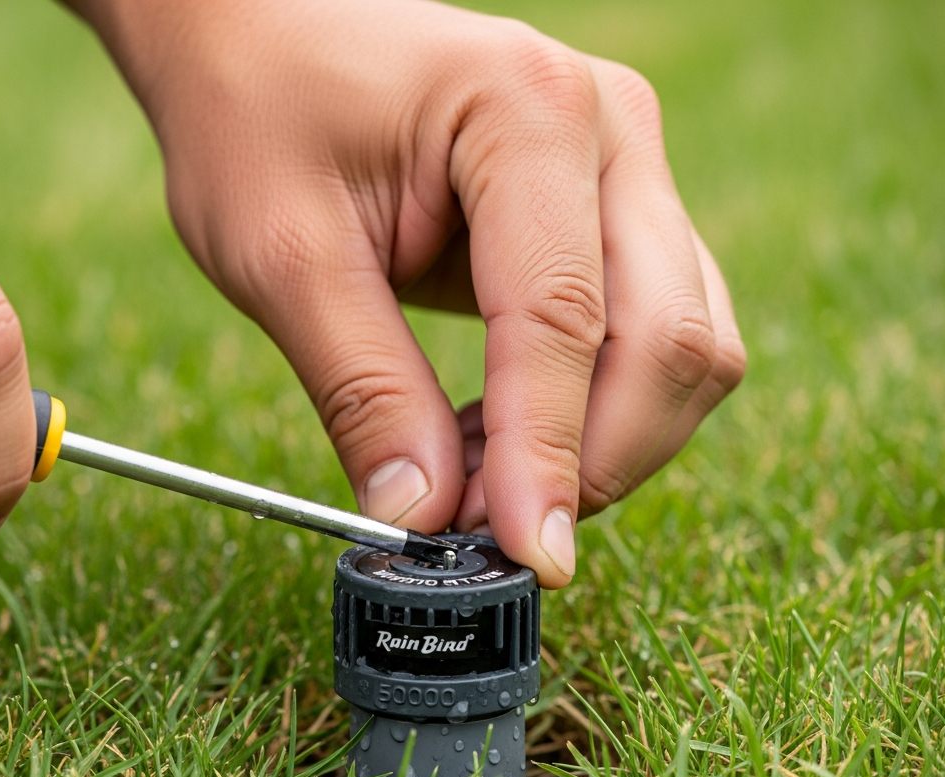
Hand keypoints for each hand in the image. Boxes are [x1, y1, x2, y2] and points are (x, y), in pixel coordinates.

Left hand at [76, 0, 744, 585]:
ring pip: (687, 345)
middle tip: (488, 536)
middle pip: (669, 339)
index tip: (527, 557)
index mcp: (523, 110)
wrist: (260, 35)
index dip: (548, 455)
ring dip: (606, 442)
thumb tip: (424, 518)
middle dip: (593, 461)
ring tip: (478, 478)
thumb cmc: (257, 114)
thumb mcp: (281, 255)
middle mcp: (609, 128)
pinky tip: (502, 432)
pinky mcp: (619, 208)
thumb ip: (361, 387)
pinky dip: (600, 408)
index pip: (564, 317)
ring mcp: (629, 165)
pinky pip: (658, 331)